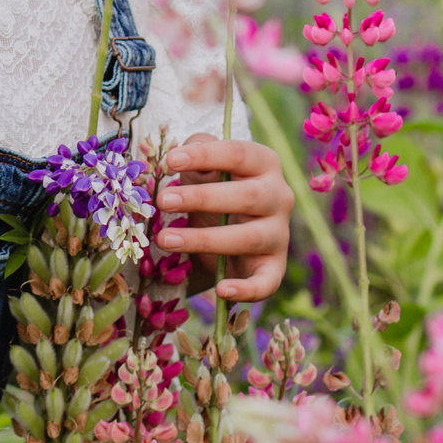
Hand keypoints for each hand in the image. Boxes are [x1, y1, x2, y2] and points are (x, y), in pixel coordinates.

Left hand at [156, 135, 293, 302]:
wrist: (225, 231)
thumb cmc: (212, 189)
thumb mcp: (203, 168)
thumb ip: (196, 152)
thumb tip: (180, 154)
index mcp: (263, 163)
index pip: (239, 154)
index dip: (205, 156)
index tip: (170, 161)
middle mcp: (279, 196)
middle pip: (248, 195)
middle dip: (202, 197)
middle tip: (163, 201)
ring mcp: (279, 234)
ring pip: (250, 237)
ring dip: (205, 240)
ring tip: (165, 240)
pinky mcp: (273, 267)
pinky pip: (267, 281)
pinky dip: (248, 289)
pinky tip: (222, 290)